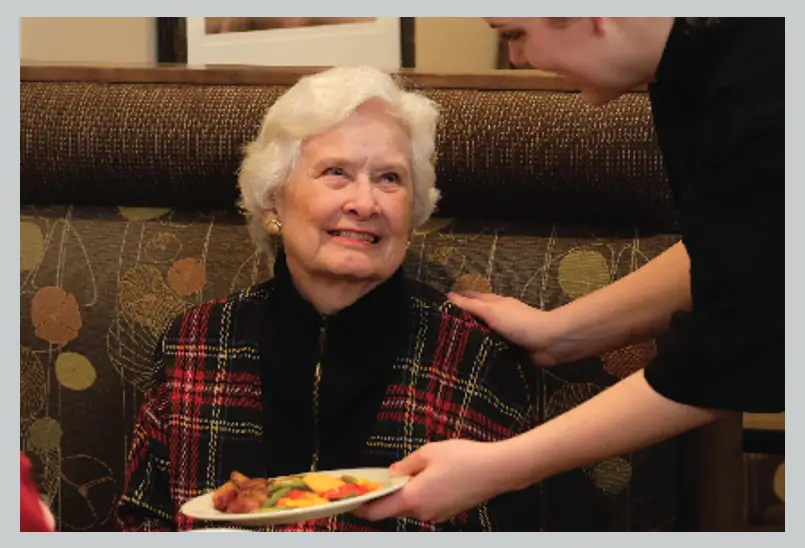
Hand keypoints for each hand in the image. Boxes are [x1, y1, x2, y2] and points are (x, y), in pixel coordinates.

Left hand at [353, 439, 522, 523]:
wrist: (498, 470)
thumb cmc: (464, 459)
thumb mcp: (429, 452)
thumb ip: (407, 464)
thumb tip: (394, 472)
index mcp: (413, 498)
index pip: (378, 511)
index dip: (361, 507)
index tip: (350, 501)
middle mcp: (423, 513)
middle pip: (394, 509)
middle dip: (385, 495)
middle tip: (379, 480)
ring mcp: (437, 515)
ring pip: (412, 506)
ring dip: (406, 493)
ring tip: (409, 472)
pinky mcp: (449, 512)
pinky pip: (427, 505)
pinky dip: (421, 494)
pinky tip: (429, 477)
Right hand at [448, 291, 562, 366]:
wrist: (548, 343)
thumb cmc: (519, 322)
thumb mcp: (491, 311)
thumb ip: (471, 306)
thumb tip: (448, 297)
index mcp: (494, 304)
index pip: (471, 298)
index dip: (457, 300)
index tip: (438, 307)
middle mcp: (498, 317)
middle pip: (477, 316)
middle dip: (461, 321)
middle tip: (440, 331)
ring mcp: (504, 334)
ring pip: (483, 334)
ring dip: (471, 339)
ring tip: (449, 348)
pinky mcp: (509, 350)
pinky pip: (491, 350)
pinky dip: (482, 352)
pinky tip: (470, 360)